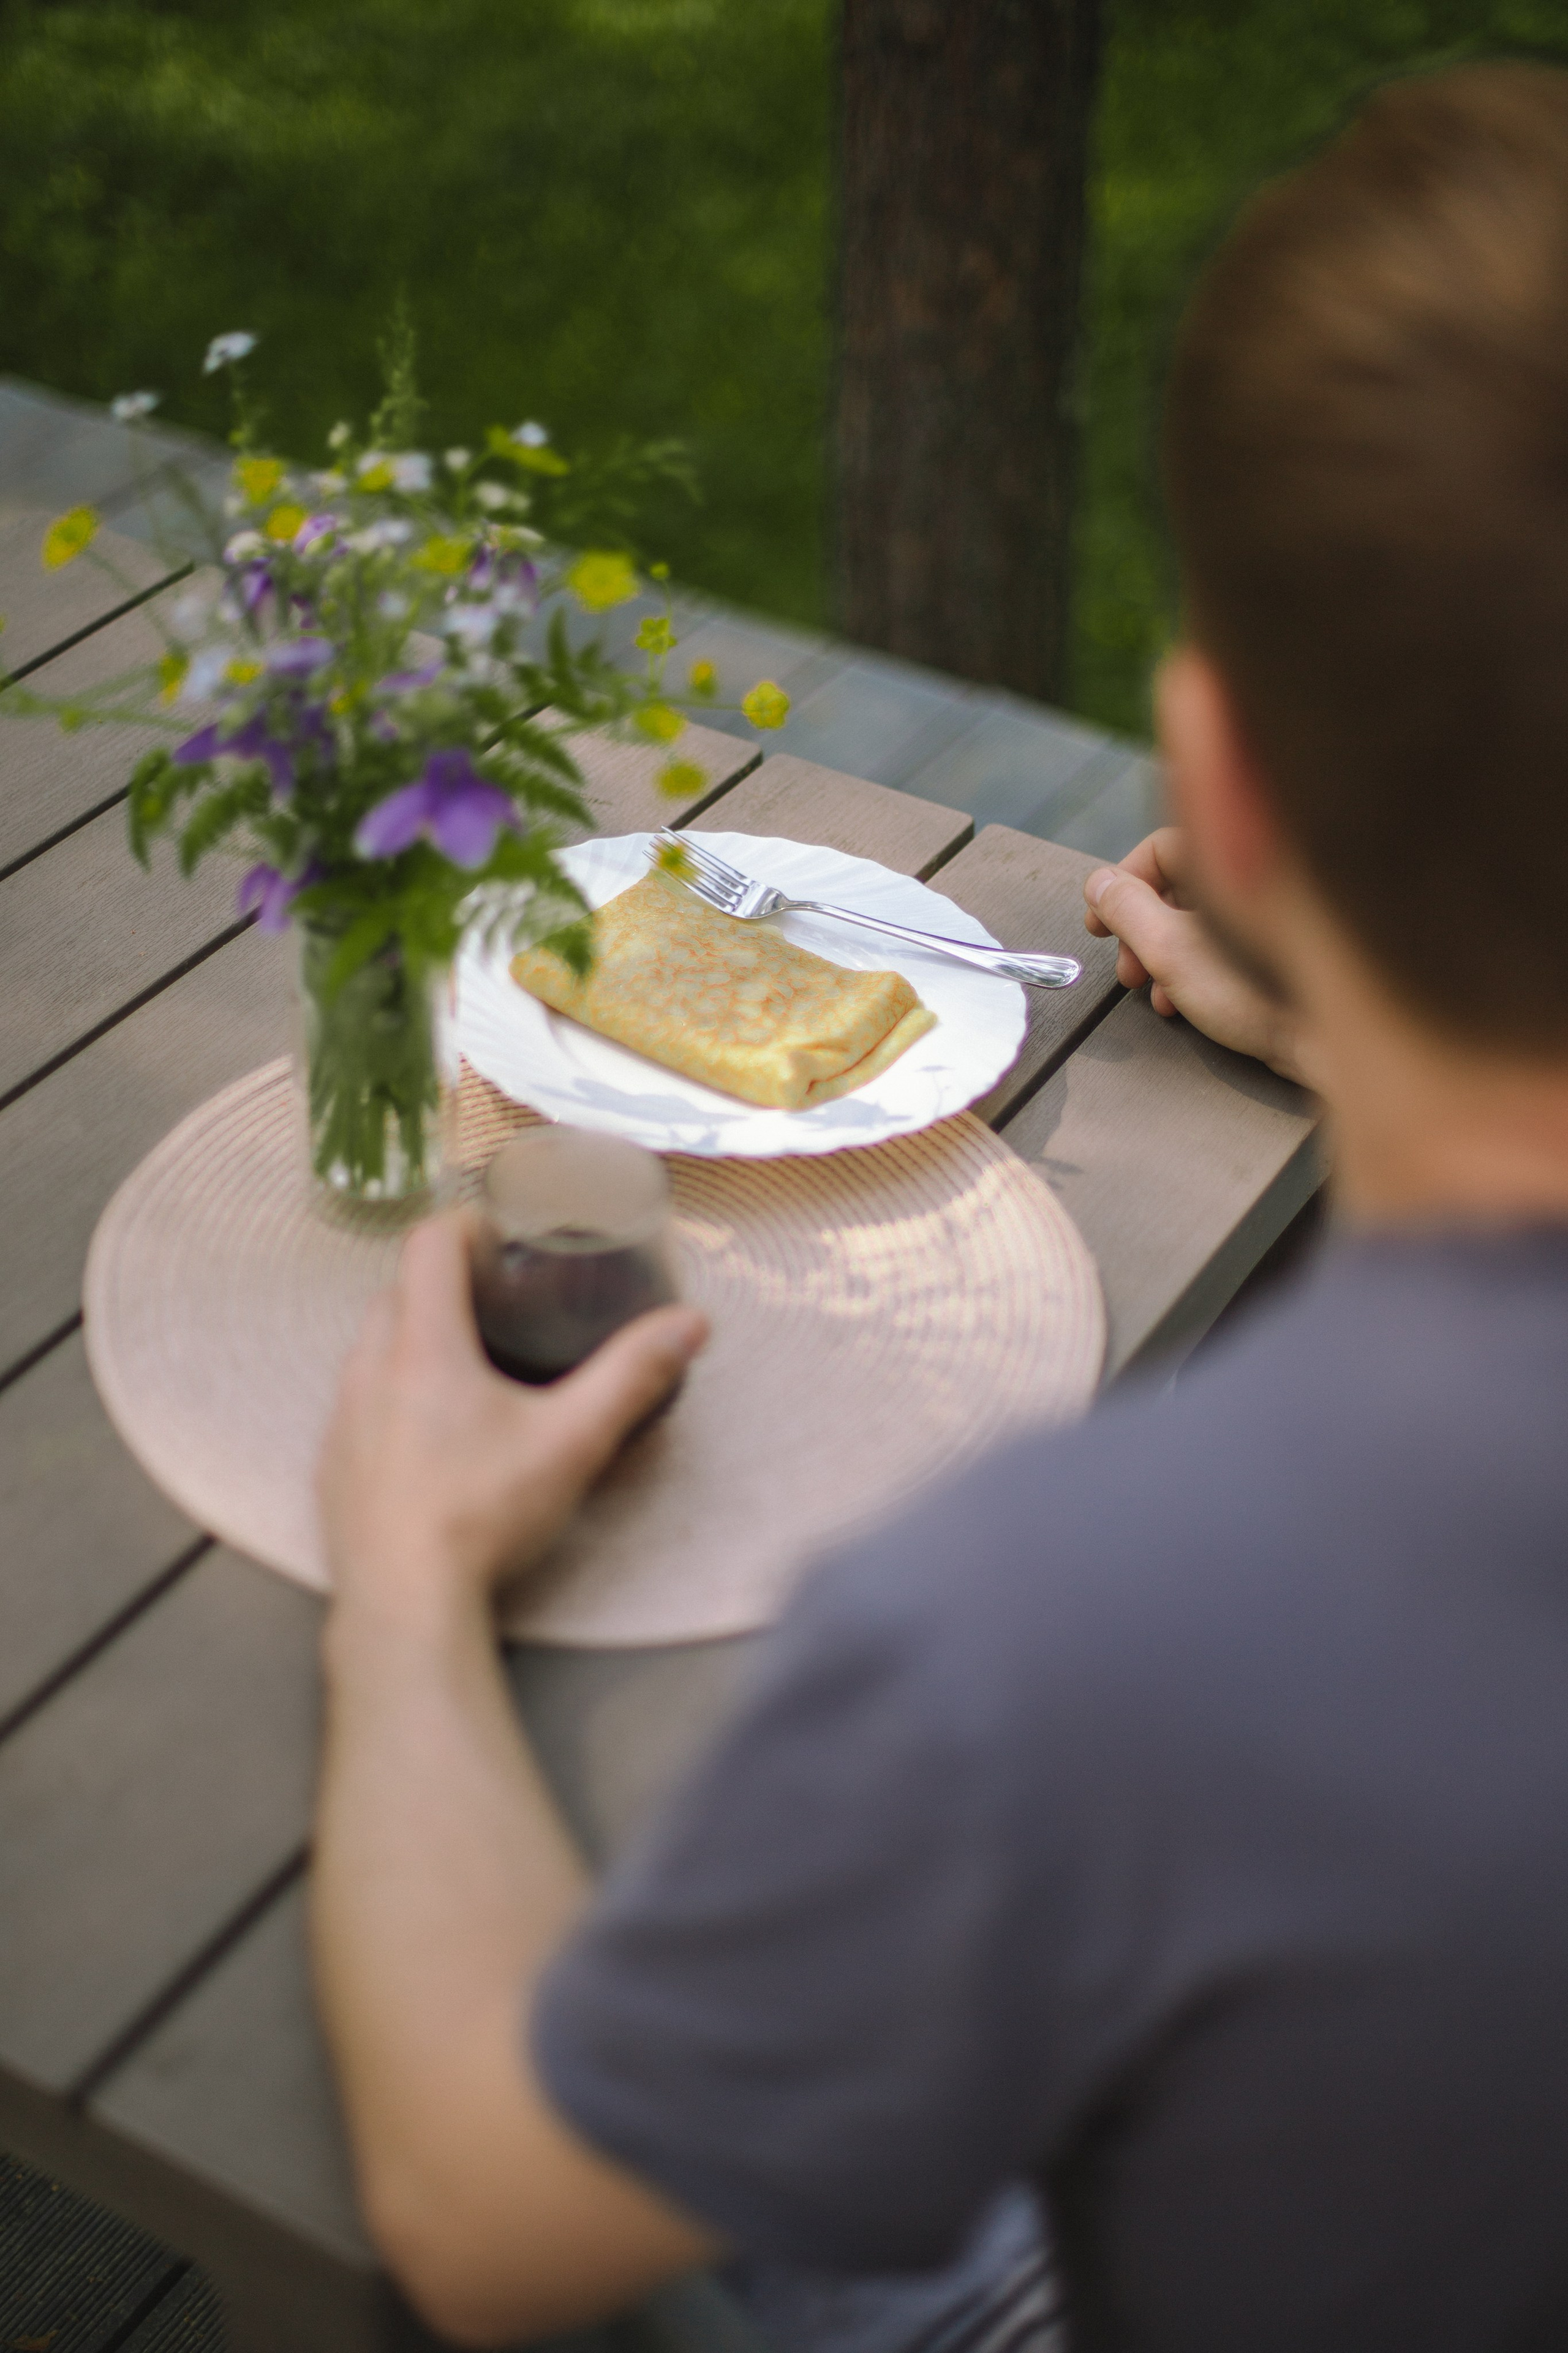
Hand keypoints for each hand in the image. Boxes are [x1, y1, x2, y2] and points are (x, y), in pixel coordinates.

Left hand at [318, 1212, 707, 1621]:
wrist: (405, 1605)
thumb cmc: (483, 1516)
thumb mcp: (573, 1441)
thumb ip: (632, 1376)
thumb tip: (690, 1324)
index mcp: (424, 1347)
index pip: (428, 1244)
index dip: (467, 1226)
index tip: (504, 1239)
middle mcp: (370, 1371)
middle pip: (397, 1291)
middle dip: (443, 1282)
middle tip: (497, 1300)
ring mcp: (342, 1421)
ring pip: (370, 1349)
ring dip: (412, 1339)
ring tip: (468, 1364)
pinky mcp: (332, 1468)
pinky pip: (356, 1407)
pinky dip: (390, 1397)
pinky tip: (432, 1435)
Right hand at [1082, 828, 1310, 1083]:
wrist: (1321, 1038)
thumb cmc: (1252, 991)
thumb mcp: (1167, 949)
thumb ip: (1126, 909)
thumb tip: (1099, 883)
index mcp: (1230, 862)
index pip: (1159, 849)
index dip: (1120, 884)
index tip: (1098, 926)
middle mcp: (1250, 878)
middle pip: (1174, 887)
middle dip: (1138, 932)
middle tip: (1127, 972)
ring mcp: (1264, 914)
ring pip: (1194, 920)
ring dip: (1161, 957)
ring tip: (1153, 995)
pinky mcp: (1272, 947)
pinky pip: (1219, 942)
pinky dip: (1193, 967)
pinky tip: (1183, 1003)